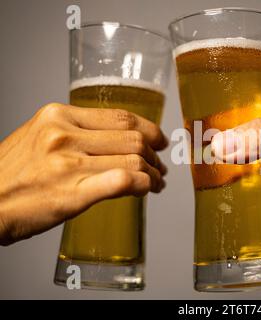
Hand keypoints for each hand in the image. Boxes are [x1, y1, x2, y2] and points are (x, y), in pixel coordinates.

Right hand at [0, 103, 167, 244]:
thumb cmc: (12, 174)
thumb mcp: (40, 137)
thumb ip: (76, 133)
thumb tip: (117, 140)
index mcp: (59, 116)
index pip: (121, 117)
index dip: (149, 129)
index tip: (158, 140)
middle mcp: (65, 135)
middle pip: (133, 138)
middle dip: (154, 155)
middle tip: (159, 166)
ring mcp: (69, 163)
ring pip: (134, 160)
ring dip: (153, 173)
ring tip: (156, 182)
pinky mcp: (73, 192)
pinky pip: (123, 181)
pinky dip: (143, 184)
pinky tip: (147, 190)